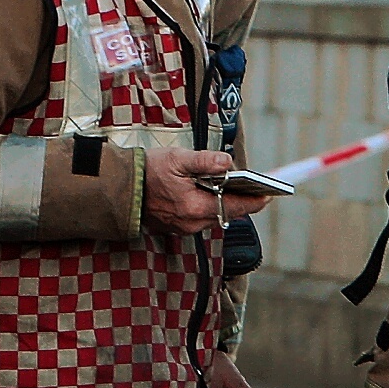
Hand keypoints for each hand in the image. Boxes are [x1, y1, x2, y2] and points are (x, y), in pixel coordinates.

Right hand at [144, 148, 267, 236]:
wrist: (119, 188)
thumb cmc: (146, 172)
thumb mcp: (178, 159)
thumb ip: (206, 161)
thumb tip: (228, 163)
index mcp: (195, 207)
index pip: (235, 207)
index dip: (255, 200)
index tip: (269, 194)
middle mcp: (191, 223)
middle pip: (227, 213)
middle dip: (241, 201)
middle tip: (255, 188)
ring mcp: (183, 228)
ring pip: (214, 217)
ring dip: (223, 203)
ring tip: (232, 188)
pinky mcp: (175, 227)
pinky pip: (200, 219)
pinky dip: (208, 207)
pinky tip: (208, 193)